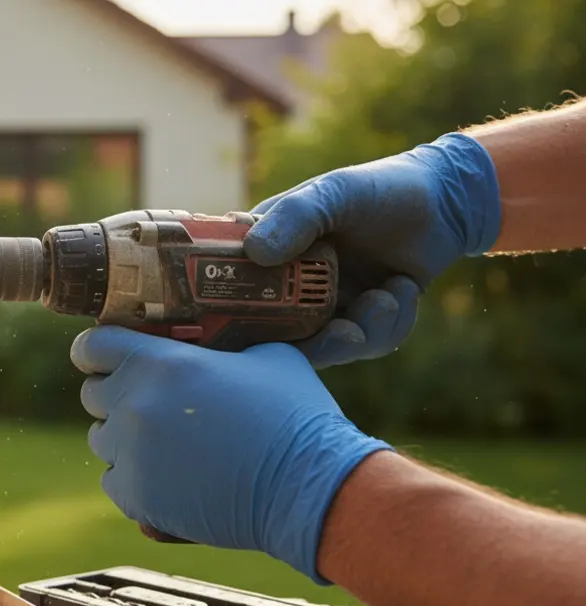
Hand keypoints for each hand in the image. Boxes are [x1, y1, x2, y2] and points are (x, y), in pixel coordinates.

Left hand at [72, 325, 390, 582]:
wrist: (308, 487)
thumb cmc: (296, 417)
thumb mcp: (267, 358)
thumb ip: (223, 348)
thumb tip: (213, 347)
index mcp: (160, 363)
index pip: (91, 346)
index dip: (95, 352)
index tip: (103, 359)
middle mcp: (135, 404)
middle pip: (93, 394)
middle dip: (116, 396)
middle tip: (151, 405)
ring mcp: (131, 453)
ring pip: (102, 439)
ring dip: (124, 440)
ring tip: (166, 445)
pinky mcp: (136, 496)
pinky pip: (113, 481)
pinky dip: (134, 480)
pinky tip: (167, 478)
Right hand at [245, 133, 501, 367]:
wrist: (446, 203)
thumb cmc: (381, 187)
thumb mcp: (334, 192)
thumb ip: (295, 216)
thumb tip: (255, 253)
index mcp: (266, 251)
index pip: (227, 291)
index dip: (228, 319)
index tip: (252, 338)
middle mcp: (288, 286)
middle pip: (276, 337)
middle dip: (316, 345)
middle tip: (345, 334)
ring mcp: (323, 307)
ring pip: (326, 349)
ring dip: (363, 332)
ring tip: (388, 298)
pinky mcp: (359, 321)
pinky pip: (367, 345)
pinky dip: (391, 325)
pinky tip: (404, 290)